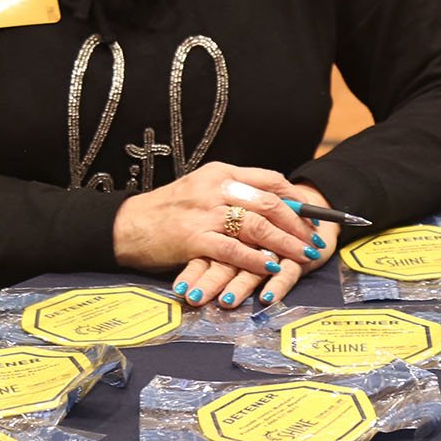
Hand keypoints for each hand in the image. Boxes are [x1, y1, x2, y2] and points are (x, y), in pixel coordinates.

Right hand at [167, 181, 340, 309]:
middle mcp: (217, 187)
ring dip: (285, 243)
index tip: (313, 215)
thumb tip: (270, 205)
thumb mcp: (202, 190)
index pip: (270, 180)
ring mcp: (205, 212)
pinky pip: (232, 249)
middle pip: (270, 202)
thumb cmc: (166, 211)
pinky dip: (254, 259)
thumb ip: (232, 193)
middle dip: (298, 224)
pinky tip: (270, 268)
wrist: (126, 224)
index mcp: (221, 172)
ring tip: (303, 256)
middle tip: (314, 241)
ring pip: (257, 225)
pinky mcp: (193, 238)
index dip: (296, 199)